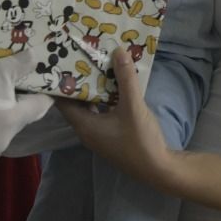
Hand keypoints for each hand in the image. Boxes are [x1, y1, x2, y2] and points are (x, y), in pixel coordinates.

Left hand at [56, 49, 173, 187]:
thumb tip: (117, 51)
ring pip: (92, 107)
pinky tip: (116, 85)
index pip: (63, 102)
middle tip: (82, 58)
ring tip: (99, 66)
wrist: (159, 169)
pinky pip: (103, 113)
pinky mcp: (112, 136)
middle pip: (77, 103)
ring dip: (95, 90)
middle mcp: (88, 131)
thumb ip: (125, 79)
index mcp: (85, 126)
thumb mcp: (133, 106)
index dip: (62, 83)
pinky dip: (106, 99)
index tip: (63, 62)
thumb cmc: (140, 140)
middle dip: (80, 82)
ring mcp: (100, 135)